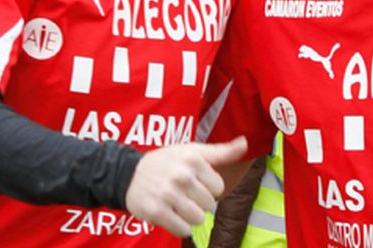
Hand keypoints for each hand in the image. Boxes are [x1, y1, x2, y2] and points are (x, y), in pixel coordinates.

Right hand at [125, 136, 246, 237]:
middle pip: (209, 205)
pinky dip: (178, 226)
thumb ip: (220, 151)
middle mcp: (181, 176)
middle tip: (183, 193)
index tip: (194, 182)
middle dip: (198, 202)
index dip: (207, 187)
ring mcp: (168, 195)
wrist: (127, 174)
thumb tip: (245, 143)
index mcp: (193, 159)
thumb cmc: (166, 162)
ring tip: (177, 204)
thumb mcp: (192, 151)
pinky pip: (183, 230)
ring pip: (198, 219)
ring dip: (189, 216)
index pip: (218, 187)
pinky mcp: (156, 212)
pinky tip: (169, 213)